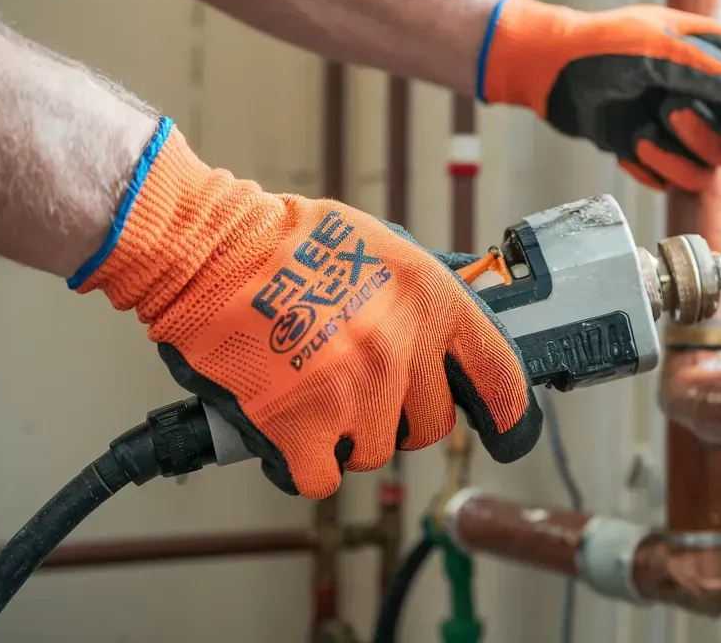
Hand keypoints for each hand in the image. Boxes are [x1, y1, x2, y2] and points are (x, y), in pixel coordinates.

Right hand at [73, 119, 540, 498]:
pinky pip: (323, 478)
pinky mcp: (303, 427)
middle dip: (401, 413)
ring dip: (349, 435)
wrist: (213, 251)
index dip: (507, 409)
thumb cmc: (288, 242)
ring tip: (316, 393)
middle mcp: (403, 350)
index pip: (500, 373)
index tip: (506, 427)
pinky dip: (305, 464)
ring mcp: (356, 393)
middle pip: (432, 423)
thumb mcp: (382, 246)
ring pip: (376, 451)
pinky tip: (291, 433)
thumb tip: (450, 332)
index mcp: (431, 301)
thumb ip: (422, 295)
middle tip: (362, 387)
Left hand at [478, 0, 720, 191]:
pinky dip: (652, 167)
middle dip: (714, 138)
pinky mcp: (661, 153)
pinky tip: (627, 141)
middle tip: (676, 114)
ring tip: (643, 128)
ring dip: (677, 155)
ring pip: (712, 169)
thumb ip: (711, 71)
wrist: (549, 73)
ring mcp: (687, 128)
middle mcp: (713, 96)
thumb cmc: (601, 47)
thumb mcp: (657, 49)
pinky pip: (675, 181)